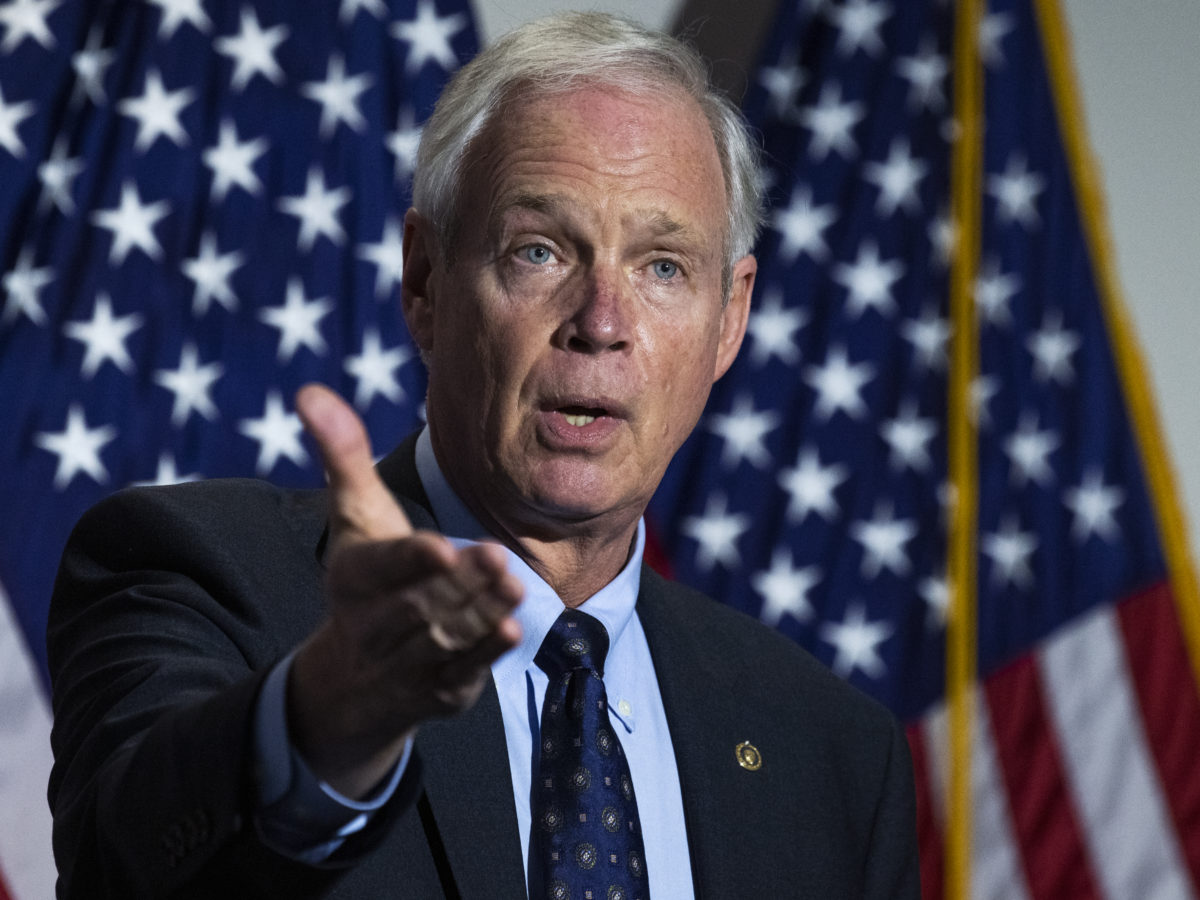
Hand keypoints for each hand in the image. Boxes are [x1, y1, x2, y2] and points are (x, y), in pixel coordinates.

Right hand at [287, 384, 522, 797]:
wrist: (355, 675)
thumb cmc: (366, 575)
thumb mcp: (354, 515)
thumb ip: (342, 454)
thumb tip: (310, 391)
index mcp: (354, 577)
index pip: (381, 568)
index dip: (408, 560)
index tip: (438, 546)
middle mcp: (375, 624)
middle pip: (420, 603)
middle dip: (458, 583)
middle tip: (496, 556)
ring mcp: (407, 661)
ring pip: (445, 637)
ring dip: (479, 613)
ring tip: (513, 585)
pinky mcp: (440, 689)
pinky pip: (463, 673)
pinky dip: (486, 655)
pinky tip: (513, 630)